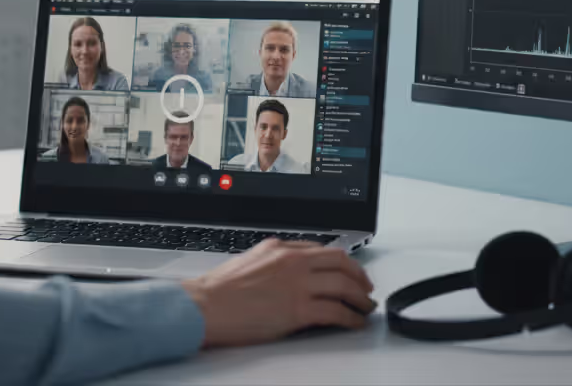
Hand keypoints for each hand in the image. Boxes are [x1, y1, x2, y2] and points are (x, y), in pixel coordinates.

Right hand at [180, 239, 376, 347]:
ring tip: (365, 307)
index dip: (343, 262)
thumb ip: (274, 259)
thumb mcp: (250, 259)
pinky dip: (350, 318)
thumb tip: (292, 267)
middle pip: (340, 263)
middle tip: (366, 287)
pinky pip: (336, 312)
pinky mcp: (298, 310)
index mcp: (281, 248)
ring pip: (344, 286)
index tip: (349, 271)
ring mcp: (297, 286)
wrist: (205, 306)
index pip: (323, 250)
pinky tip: (354, 322)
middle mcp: (293, 263)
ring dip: (360, 298)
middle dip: (359, 276)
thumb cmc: (219, 289)